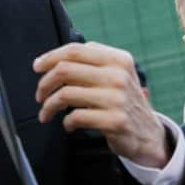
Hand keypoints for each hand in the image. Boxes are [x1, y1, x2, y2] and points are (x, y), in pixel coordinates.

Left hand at [34, 42, 168, 167]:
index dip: (50, 57)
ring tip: (46, 113)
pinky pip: (75, 117)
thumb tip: (52, 59)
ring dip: (48, 106)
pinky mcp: (114, 120)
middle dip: (44, 84)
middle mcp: (119, 76)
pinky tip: (69, 125)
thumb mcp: (116, 74)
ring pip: (65, 94)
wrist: (147, 134)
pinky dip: (65, 122)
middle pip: (64, 70)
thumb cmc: (122, 102)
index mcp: (118, 59)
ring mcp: (117, 98)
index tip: (37, 67)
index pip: (75, 50)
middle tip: (39, 96)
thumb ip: (92, 62)